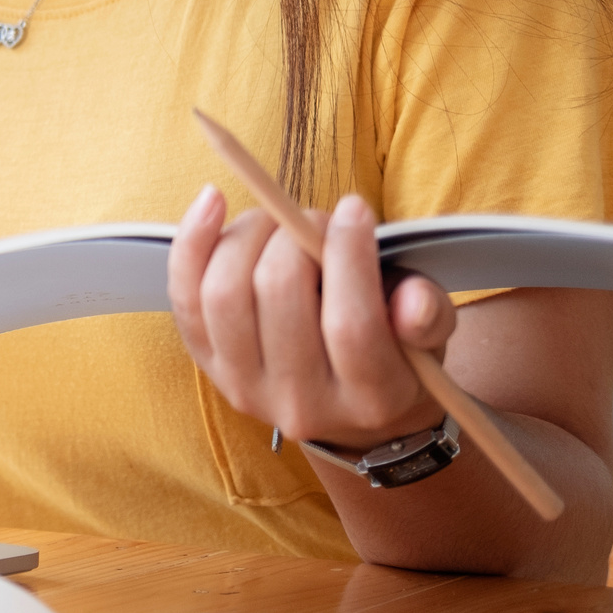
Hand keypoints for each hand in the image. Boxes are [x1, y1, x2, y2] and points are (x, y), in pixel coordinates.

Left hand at [167, 186, 454, 452]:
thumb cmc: (394, 353)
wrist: (349, 412)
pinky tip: (212, 200)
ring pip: (225, 294)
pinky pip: (184, 295)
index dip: (349, 256)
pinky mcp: (206, 363)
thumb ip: (428, 316)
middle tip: (316, 216)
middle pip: (279, 296)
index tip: (355, 209)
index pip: (351, 326)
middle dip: (296, 235)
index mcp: (369, 398)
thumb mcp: (428, 338)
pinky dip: (192, 241)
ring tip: (278, 218)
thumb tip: (414, 300)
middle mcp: (301, 404)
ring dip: (249, 235)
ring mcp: (245, 387)